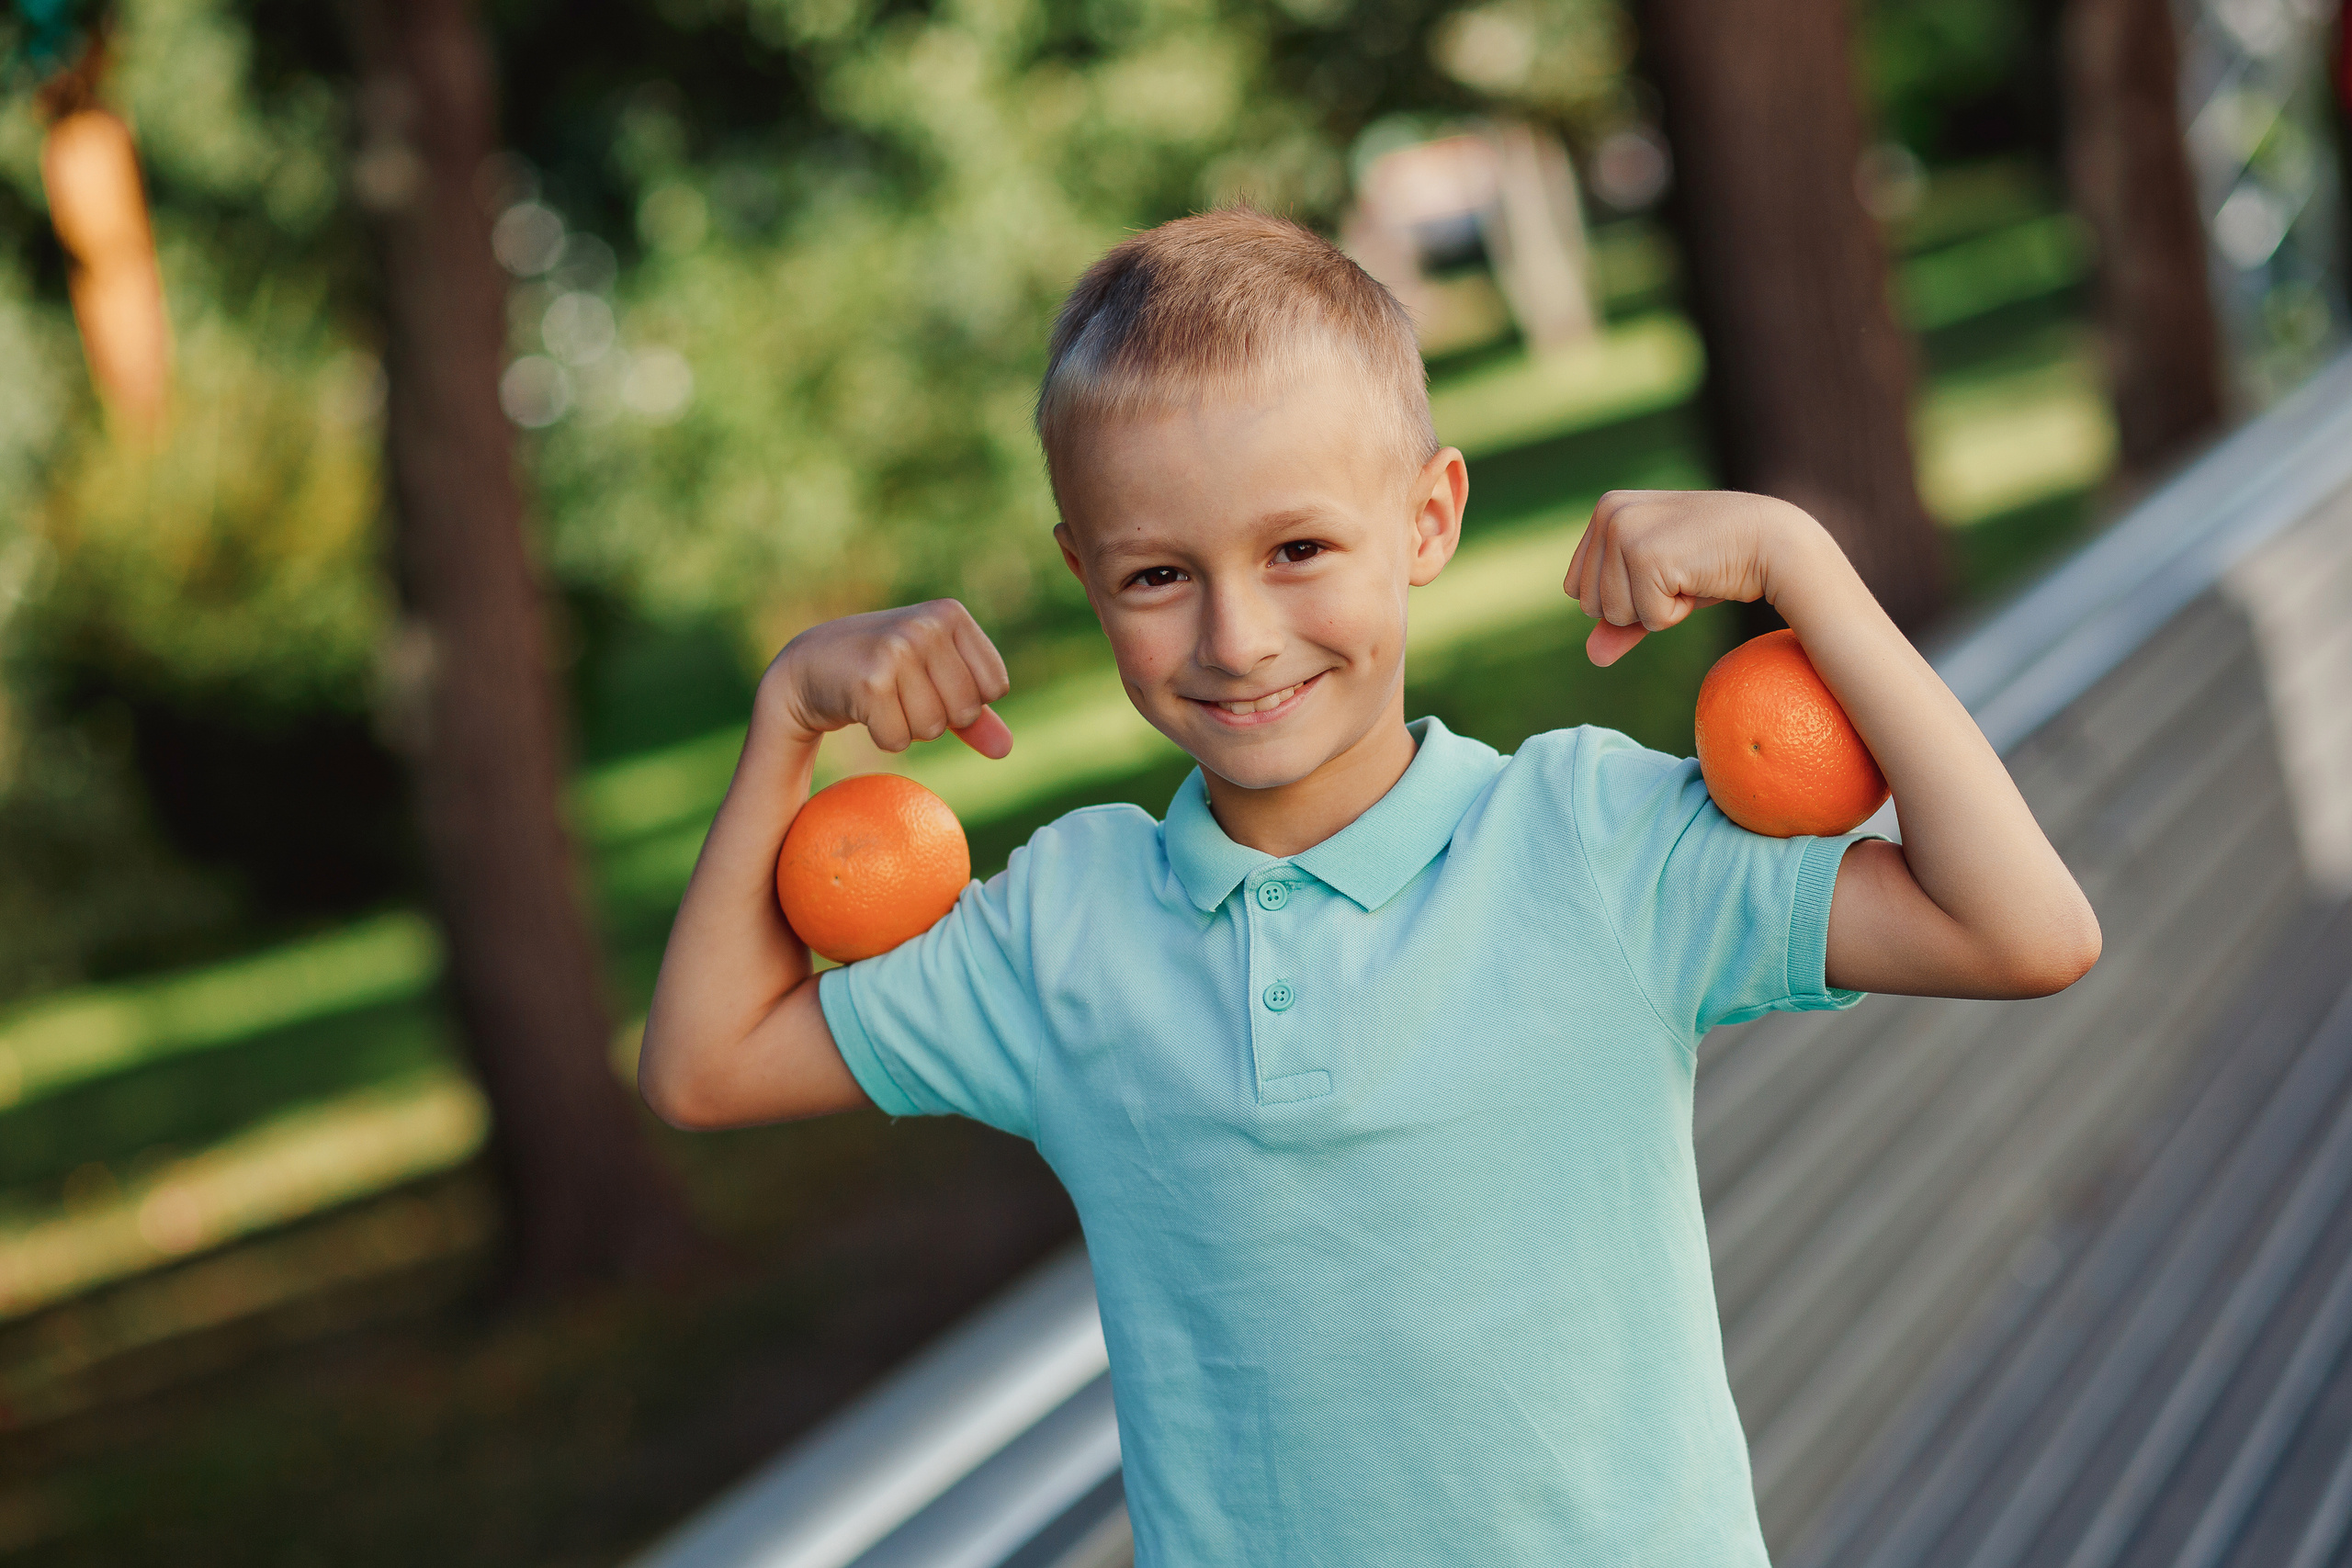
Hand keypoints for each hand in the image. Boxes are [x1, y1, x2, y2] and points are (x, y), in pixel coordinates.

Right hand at [762, 599, 1013, 757]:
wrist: (808, 667)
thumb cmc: (881, 670)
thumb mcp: (933, 678)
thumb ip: (975, 711)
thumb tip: (1005, 750)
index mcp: (951, 614)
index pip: (995, 686)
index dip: (966, 700)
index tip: (931, 681)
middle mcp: (927, 625)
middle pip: (966, 711)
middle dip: (937, 718)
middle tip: (902, 693)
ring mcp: (898, 650)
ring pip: (933, 729)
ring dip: (908, 728)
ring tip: (884, 699)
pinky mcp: (871, 682)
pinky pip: (899, 739)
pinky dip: (884, 737)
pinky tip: (865, 709)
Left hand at [1563, 490, 1813, 665]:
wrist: (1773, 541)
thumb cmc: (1715, 561)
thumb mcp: (1659, 586)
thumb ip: (1621, 619)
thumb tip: (1592, 658)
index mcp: (1605, 509)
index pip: (1577, 587)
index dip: (1623, 595)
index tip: (1663, 569)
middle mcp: (1609, 513)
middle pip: (1590, 605)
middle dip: (1637, 605)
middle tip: (1679, 573)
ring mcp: (1625, 532)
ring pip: (1613, 615)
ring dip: (1656, 610)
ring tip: (1688, 575)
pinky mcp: (1646, 557)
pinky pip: (1646, 619)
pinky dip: (1675, 613)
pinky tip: (1698, 580)